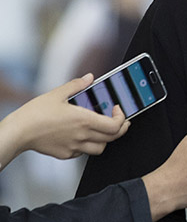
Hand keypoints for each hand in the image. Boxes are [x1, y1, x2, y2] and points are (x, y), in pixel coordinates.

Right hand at [1, 74, 129, 162]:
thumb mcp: (58, 93)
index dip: (122, 118)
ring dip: (106, 139)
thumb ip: (77, 85)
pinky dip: (88, 145)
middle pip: (112, 138)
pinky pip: (83, 152)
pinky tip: (82, 135)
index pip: (115, 126)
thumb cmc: (35, 114)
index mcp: (84, 120)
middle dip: (120, 129)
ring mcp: (74, 147)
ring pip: (100, 148)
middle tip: (120, 120)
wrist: (18, 133)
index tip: (118, 110)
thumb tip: (90, 78)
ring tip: (102, 129)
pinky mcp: (66, 154)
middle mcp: (82, 136)